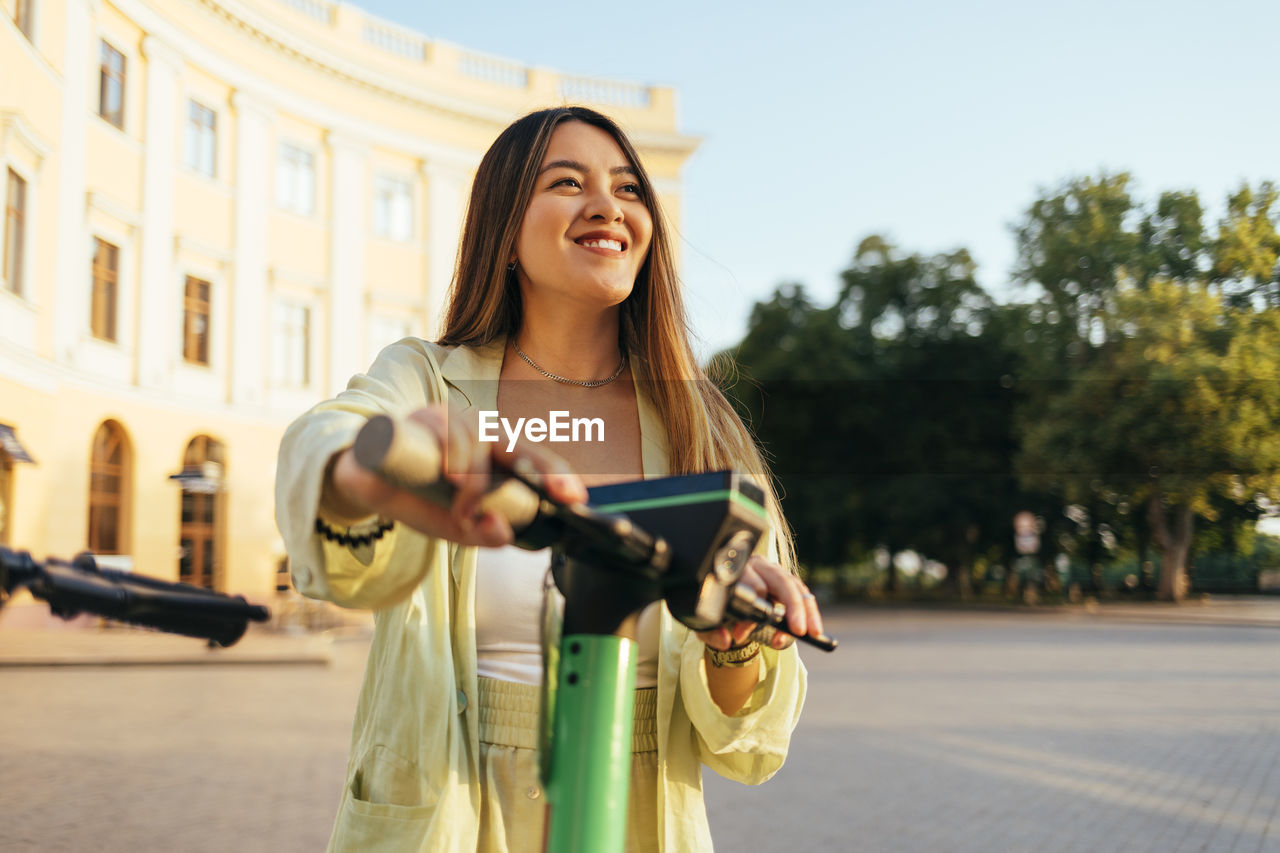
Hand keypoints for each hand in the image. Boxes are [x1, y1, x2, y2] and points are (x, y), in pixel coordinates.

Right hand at [325, 405, 587, 546]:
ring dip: (478, 476)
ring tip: (466, 507)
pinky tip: (451, 474)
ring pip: (477, 436)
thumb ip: (476, 532)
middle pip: (512, 441)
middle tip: (556, 494)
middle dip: (539, 467)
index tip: (576, 498)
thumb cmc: (412, 495)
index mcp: (487, 454)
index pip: (528, 460)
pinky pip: (442, 429)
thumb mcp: (447, 523)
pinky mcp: (417, 417)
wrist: (356, 478)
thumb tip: (503, 534)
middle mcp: (472, 431)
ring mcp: (445, 420)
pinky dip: (452, 454)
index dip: (554, 475)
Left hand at [697, 555, 824, 651]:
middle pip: (781, 580)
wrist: (718, 598)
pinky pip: (801, 593)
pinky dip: (809, 611)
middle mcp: (757, 566)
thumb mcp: (704, 621)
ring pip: (795, 586)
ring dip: (806, 611)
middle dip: (792, 606)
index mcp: (736, 570)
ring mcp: (773, 571)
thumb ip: (711, 632)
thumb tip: (725, 640)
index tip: (740, 635)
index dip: (748, 614)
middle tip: (798, 631)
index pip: (751, 586)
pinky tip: (813, 629)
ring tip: (813, 633)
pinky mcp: (785, 581)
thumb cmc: (713, 608)